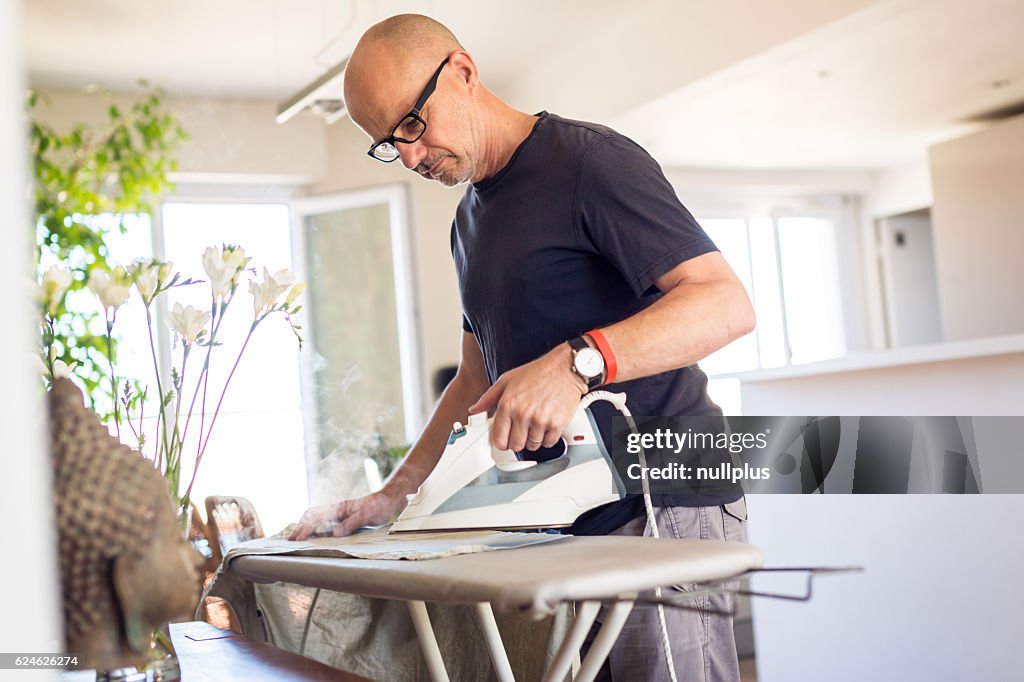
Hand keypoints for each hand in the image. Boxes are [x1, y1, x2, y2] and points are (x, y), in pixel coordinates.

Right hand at [288, 488, 406, 540]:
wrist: (390, 498)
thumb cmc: (379, 506)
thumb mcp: (367, 516)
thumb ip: (351, 524)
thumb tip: (335, 533)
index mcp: (339, 507)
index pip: (317, 518)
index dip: (306, 529)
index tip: (298, 539)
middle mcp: (336, 509)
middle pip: (312, 515)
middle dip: (300, 527)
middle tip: (290, 541)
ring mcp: (339, 512)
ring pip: (316, 517)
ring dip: (305, 527)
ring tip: (296, 539)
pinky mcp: (343, 516)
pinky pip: (324, 521)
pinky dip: (314, 527)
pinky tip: (313, 535)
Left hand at [468, 343, 586, 451]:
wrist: (564, 368)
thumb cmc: (538, 372)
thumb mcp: (507, 380)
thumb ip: (489, 397)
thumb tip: (475, 409)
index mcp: (508, 404)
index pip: (498, 438)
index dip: (501, 442)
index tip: (504, 440)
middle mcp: (523, 414)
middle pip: (515, 446)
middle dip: (517, 441)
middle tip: (521, 432)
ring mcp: (540, 420)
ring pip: (532, 446)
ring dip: (533, 440)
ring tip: (535, 425)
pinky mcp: (557, 424)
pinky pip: (549, 443)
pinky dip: (548, 438)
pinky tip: (547, 426)